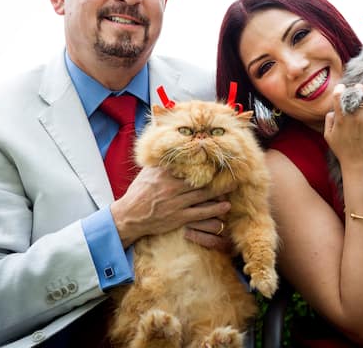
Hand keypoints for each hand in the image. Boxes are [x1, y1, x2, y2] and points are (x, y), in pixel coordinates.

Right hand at [110, 166, 231, 247]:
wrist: (129, 216)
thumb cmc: (138, 193)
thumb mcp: (146, 172)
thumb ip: (160, 161)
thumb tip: (168, 145)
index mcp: (164, 174)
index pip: (187, 164)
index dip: (203, 160)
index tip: (216, 155)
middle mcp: (171, 187)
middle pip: (199, 179)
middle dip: (217, 175)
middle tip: (231, 170)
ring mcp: (176, 203)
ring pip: (203, 196)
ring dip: (220, 192)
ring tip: (233, 186)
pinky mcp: (178, 217)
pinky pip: (200, 213)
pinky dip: (214, 209)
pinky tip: (226, 206)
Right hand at [324, 84, 362, 170]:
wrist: (360, 164)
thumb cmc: (344, 151)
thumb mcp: (329, 137)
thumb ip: (329, 121)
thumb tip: (333, 110)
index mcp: (341, 119)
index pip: (339, 96)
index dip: (340, 89)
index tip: (341, 89)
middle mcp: (355, 116)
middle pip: (358, 92)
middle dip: (358, 88)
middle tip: (358, 89)